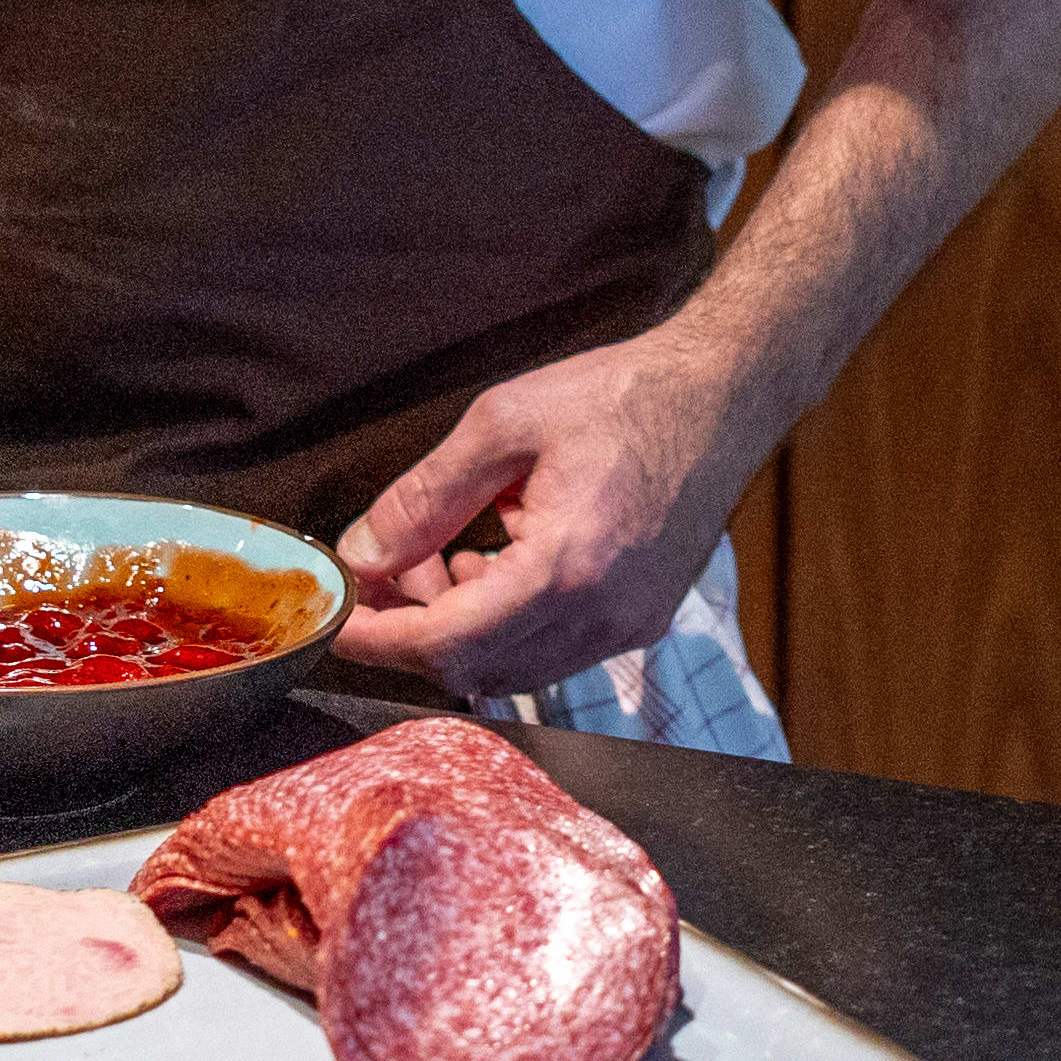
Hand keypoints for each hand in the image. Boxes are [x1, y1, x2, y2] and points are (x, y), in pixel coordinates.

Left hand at [334, 333, 752, 704]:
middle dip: (413, 631)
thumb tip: (362, 552)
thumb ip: (425, 496)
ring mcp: (629, 625)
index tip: (335, 623)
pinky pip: (552, 650)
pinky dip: (505, 624)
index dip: (379, 639)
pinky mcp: (642, 621)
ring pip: (512, 666)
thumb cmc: (624, 394)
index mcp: (569, 564)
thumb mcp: (504, 421)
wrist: (725, 394)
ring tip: (442, 559)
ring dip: (459, 629)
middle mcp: (604, 614)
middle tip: (382, 575)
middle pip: (475, 666)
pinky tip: (498, 561)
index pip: (448, 640)